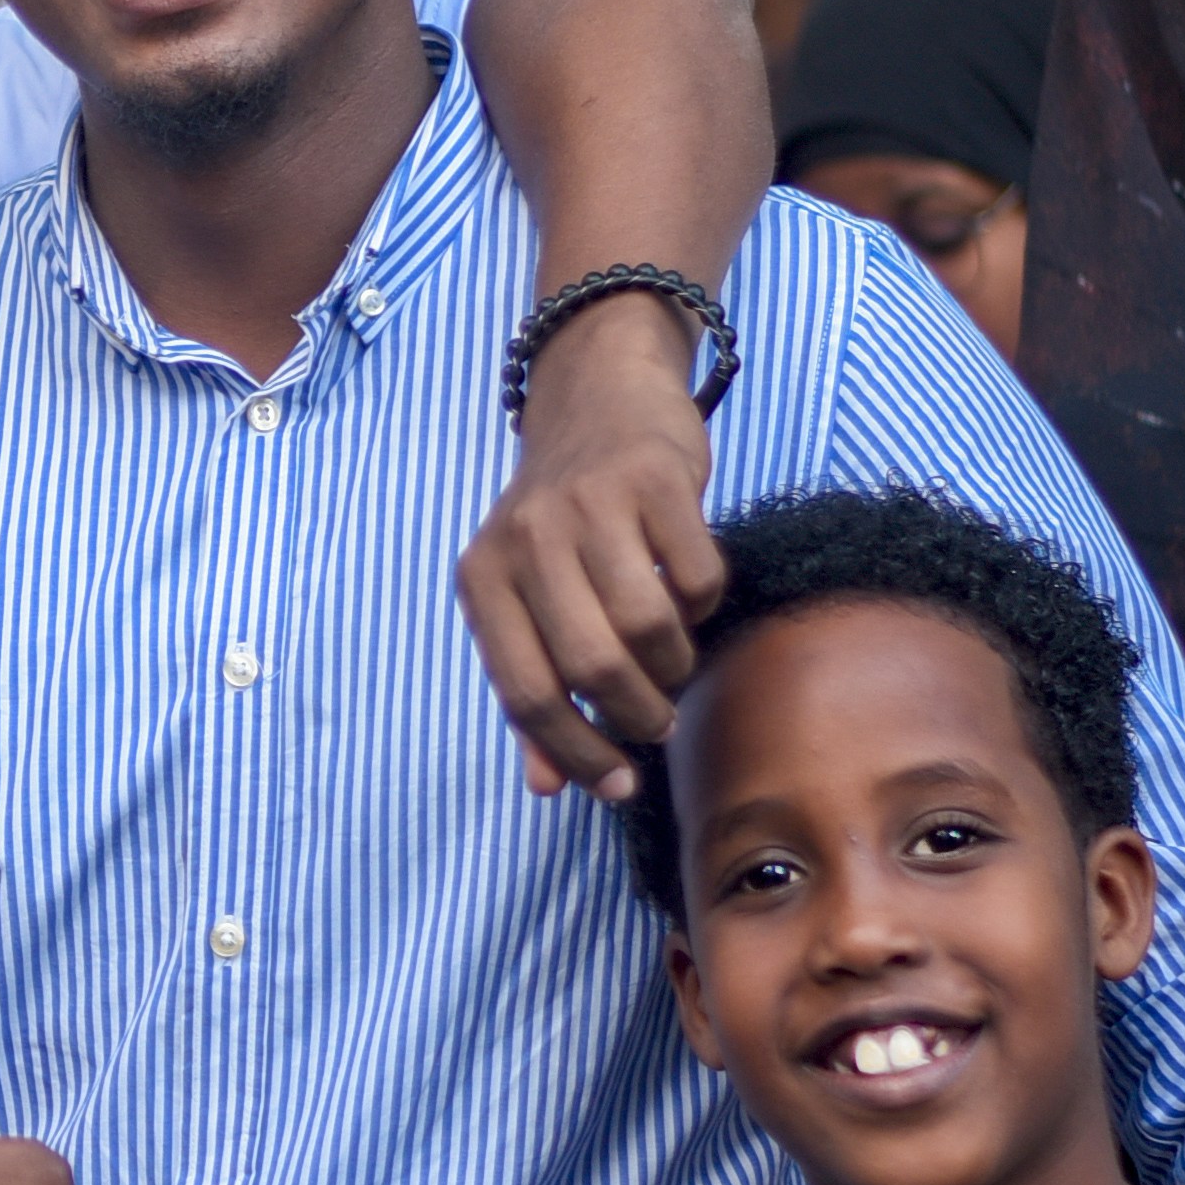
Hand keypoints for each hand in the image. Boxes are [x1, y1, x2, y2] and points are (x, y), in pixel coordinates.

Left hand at [456, 293, 725, 800]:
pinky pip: (696, 578)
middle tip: (657, 720)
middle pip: (590, 665)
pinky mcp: (655, 479)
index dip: (575, 752)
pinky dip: (704, 605)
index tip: (619, 785)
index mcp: (481, 578)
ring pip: (647, 626)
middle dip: (635, 713)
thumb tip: (548, 787)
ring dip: (674, 663)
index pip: (525, 693)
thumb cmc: (559, 523)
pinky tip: (689, 593)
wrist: (597, 397)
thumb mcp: (521, 597)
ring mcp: (590, 505)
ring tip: (673, 659)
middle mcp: (525, 539)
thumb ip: (530, 688)